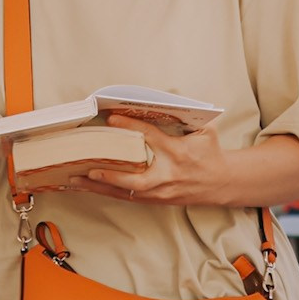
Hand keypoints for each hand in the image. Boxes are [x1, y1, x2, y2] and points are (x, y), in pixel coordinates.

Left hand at [80, 115, 232, 206]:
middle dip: (113, 175)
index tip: (110, 118)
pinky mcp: (156, 200)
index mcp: (179, 152)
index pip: (151, 137)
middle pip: (137, 179)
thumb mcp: (204, 129)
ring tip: (77, 179)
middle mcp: (168, 175)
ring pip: (127, 191)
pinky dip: (107, 192)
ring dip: (101, 187)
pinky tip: (89, 187)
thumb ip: (184, 114)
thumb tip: (159, 99)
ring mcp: (161, 191)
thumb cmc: (210, 152)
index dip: (130, 127)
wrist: (221, 183)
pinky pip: (127, 197)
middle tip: (91, 167)